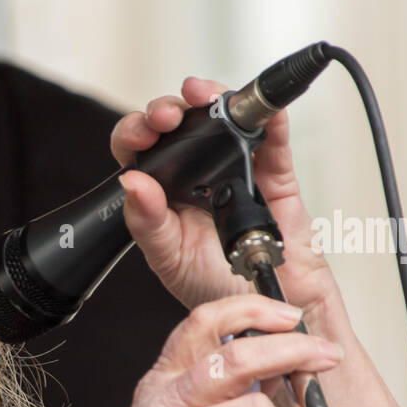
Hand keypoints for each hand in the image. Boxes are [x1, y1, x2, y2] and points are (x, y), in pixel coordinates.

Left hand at [110, 77, 341, 327]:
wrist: (267, 310)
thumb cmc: (217, 289)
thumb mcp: (169, 259)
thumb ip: (147, 223)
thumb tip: (132, 182)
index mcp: (163, 193)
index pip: (141, 151)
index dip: (136, 133)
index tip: (141, 133)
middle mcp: (196, 176)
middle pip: (179, 126)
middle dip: (169, 110)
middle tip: (168, 117)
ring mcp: (236, 170)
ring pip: (223, 120)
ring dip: (213, 98)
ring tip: (203, 96)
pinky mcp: (274, 176)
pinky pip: (274, 140)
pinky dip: (271, 117)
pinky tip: (261, 107)